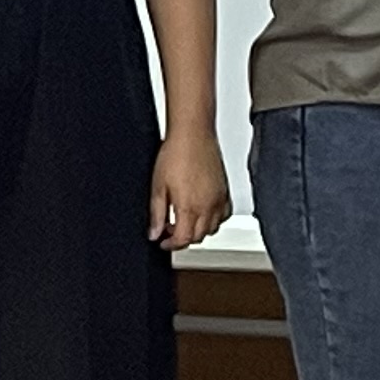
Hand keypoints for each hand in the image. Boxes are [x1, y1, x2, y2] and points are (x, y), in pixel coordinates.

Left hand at [149, 129, 229, 250]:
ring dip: (197, 230)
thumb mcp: (158, 187)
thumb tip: (154, 233)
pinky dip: (214, 220)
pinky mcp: (225, 191)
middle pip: (197, 237)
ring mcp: (219, 199)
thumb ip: (157, 214)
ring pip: (212, 229)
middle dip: (182, 238)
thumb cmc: (175, 154)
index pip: (183, 240)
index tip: (163, 242)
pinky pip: (223, 215)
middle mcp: (208, 206)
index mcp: (189, 207)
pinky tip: (201, 211)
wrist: (192, 134)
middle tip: (169, 230)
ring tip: (183, 220)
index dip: (170, 245)